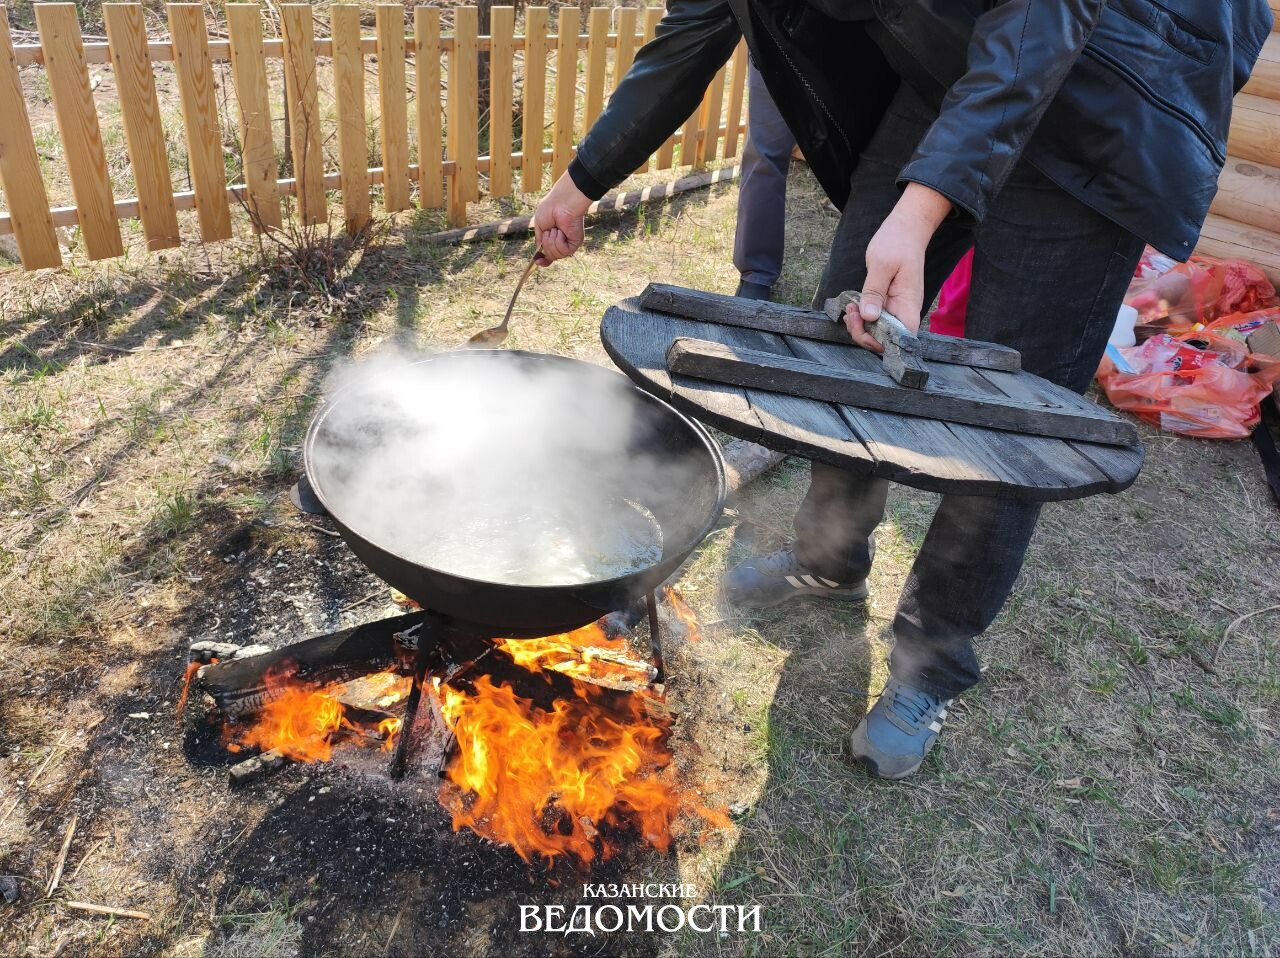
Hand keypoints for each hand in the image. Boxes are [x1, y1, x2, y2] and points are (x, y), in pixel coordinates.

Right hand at [532, 173, 591, 264]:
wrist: (560, 204)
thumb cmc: (550, 210)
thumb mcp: (539, 227)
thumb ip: (540, 241)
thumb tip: (539, 255)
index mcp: (552, 238)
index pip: (548, 255)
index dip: (543, 261)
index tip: (537, 261)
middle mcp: (561, 242)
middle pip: (550, 256)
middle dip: (546, 244)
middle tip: (549, 230)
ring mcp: (568, 243)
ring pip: (556, 255)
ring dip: (551, 241)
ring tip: (555, 229)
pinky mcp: (575, 243)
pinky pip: (564, 251)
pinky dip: (559, 241)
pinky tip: (560, 232)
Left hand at [843, 183, 951, 352]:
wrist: (906, 228)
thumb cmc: (897, 243)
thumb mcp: (882, 265)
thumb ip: (874, 292)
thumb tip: (869, 317)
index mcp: (908, 305)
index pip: (901, 338)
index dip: (881, 342)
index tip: (862, 326)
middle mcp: (903, 311)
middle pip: (886, 339)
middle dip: (864, 333)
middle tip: (850, 314)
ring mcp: (895, 308)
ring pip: (877, 331)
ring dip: (860, 326)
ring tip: (849, 308)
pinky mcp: (886, 303)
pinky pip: (874, 318)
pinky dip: (861, 317)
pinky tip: (852, 306)